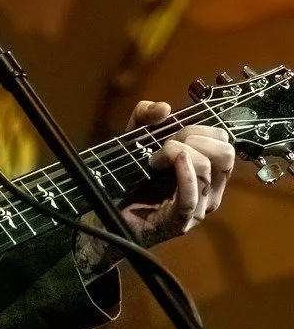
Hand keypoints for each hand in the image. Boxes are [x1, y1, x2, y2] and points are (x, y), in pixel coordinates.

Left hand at [75, 100, 234, 273]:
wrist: (105, 213)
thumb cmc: (127, 178)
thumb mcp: (134, 139)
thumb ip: (145, 117)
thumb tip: (164, 108)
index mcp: (207, 170)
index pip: (224, 142)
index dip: (199, 129)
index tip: (170, 133)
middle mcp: (210, 189)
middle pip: (224, 153)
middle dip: (193, 138)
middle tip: (164, 147)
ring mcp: (199, 207)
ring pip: (207, 169)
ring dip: (177, 153)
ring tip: (153, 161)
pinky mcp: (180, 220)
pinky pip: (191, 197)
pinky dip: (182, 175)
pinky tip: (165, 165)